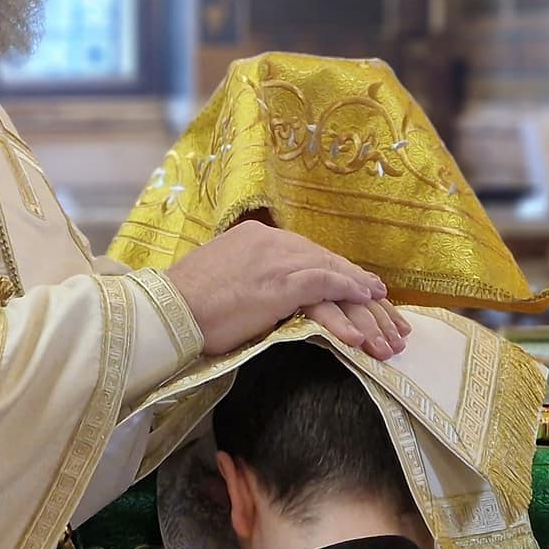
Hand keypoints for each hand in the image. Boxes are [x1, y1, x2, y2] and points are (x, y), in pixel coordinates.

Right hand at [164, 220, 396, 357]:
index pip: (304, 251)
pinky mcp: (280, 282)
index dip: (332, 269)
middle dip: (353, 280)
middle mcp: (268, 239)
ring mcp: (275, 259)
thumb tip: (262, 289)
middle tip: (379, 298)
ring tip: (382, 305)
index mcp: (253, 236)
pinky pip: (325, 284)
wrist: (166, 312)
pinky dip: (349, 292)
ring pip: (330, 270)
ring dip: (359, 289)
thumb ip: (247, 275)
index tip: (353, 283)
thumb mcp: (221, 278)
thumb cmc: (185, 305)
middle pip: (322, 258)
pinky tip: (368, 301)